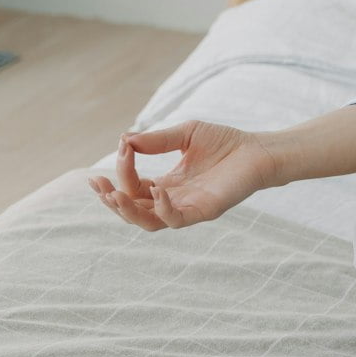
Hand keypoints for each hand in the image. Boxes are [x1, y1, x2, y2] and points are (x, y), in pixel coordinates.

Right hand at [87, 120, 280, 231]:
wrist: (258, 150)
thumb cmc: (225, 142)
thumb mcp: (185, 134)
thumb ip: (156, 140)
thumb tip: (124, 139)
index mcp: (166, 185)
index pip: (133, 186)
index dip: (123, 170)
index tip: (122, 147)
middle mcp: (173, 201)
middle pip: (133, 210)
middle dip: (112, 199)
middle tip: (97, 184)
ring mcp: (187, 208)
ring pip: (147, 222)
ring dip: (127, 211)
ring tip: (113, 195)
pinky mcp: (203, 212)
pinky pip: (175, 219)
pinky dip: (161, 208)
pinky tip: (157, 190)